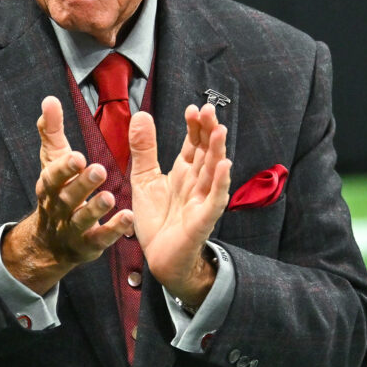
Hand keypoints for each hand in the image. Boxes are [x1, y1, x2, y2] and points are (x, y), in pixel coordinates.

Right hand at [1, 96, 133, 293]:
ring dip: (95, 208)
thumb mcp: (52, 160)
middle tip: (99, 169)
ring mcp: (71, 229)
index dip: (64, 168)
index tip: (78, 157)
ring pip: (82, 219)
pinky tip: (128, 218)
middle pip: (67, 197)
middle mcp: (58, 208)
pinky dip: (112, 230)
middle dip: (81, 184)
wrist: (49, 242)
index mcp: (49, 185)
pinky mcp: (88, 245)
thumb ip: (52, 130)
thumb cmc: (56, 191)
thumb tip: (49, 100)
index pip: (53, 176)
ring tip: (110, 196)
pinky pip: (100, 238)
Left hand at [129, 103, 231, 308]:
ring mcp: (202, 200)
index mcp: (184, 172)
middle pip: (206, 152)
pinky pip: (214, 199)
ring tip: (219, 130)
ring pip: (213, 171)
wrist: (159, 258)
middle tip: (209, 110)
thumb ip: (144, 149)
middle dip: (208, 131)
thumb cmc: (156, 220)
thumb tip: (142, 114)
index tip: (193, 108)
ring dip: (217, 151)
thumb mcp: (144, 179)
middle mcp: (196, 183)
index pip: (193, 144)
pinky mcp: (203, 219)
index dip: (194, 126)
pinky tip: (224, 166)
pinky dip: (220, 183)